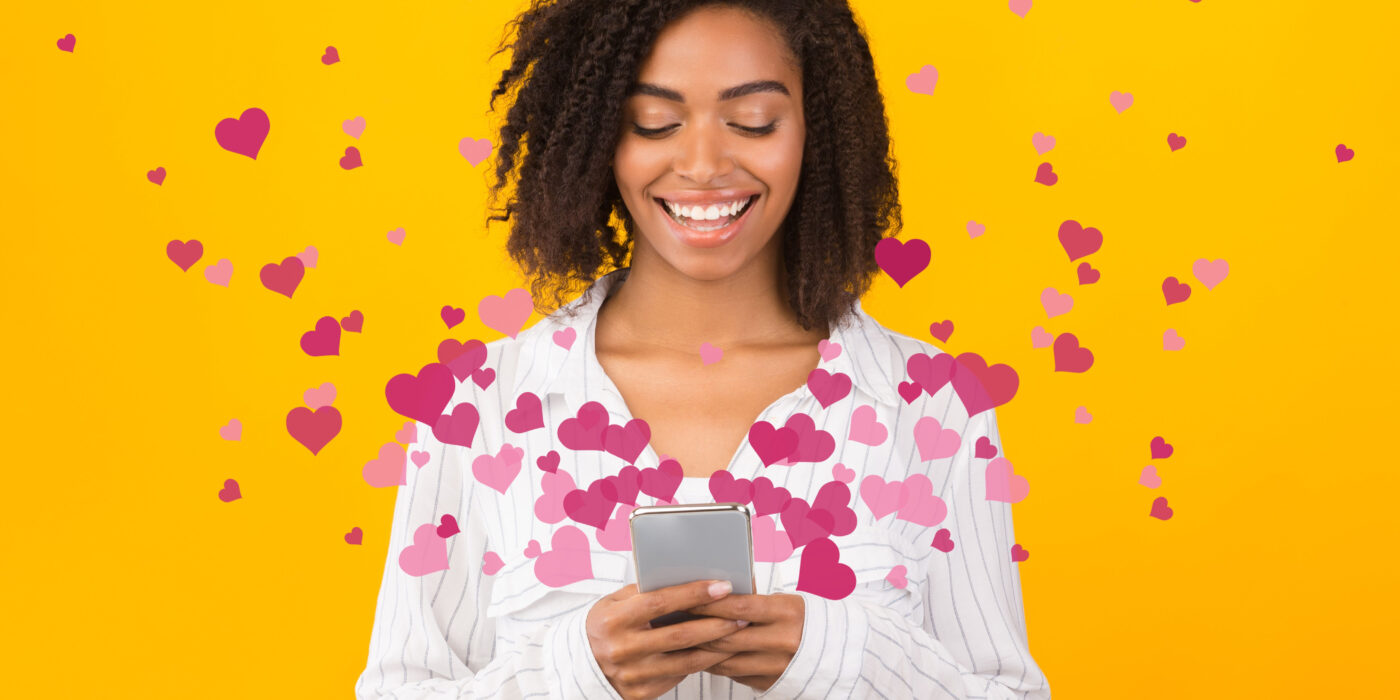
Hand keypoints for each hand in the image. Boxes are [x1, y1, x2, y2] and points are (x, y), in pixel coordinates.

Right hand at [586, 580, 749, 699]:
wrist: (582, 666)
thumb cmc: (604, 627)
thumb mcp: (614, 603)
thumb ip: (644, 592)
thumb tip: (685, 578)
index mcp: (614, 620)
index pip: (660, 603)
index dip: (694, 594)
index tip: (721, 586)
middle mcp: (623, 649)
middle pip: (680, 635)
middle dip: (716, 623)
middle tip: (741, 613)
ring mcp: (633, 675)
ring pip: (686, 660)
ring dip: (717, 646)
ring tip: (737, 632)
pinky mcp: (642, 693)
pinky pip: (679, 677)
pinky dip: (701, 663)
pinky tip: (717, 651)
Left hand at [686, 592, 804, 692]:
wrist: (836, 651)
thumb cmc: (804, 621)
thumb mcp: (784, 602)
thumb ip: (754, 601)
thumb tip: (716, 595)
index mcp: (786, 613)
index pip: (738, 607)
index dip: (709, 604)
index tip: (688, 599)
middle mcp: (783, 640)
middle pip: (727, 637)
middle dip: (698, 629)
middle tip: (677, 621)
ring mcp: (777, 666)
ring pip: (727, 661)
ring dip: (702, 651)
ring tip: (685, 641)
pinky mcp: (772, 683)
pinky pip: (736, 676)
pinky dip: (718, 666)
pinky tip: (705, 657)